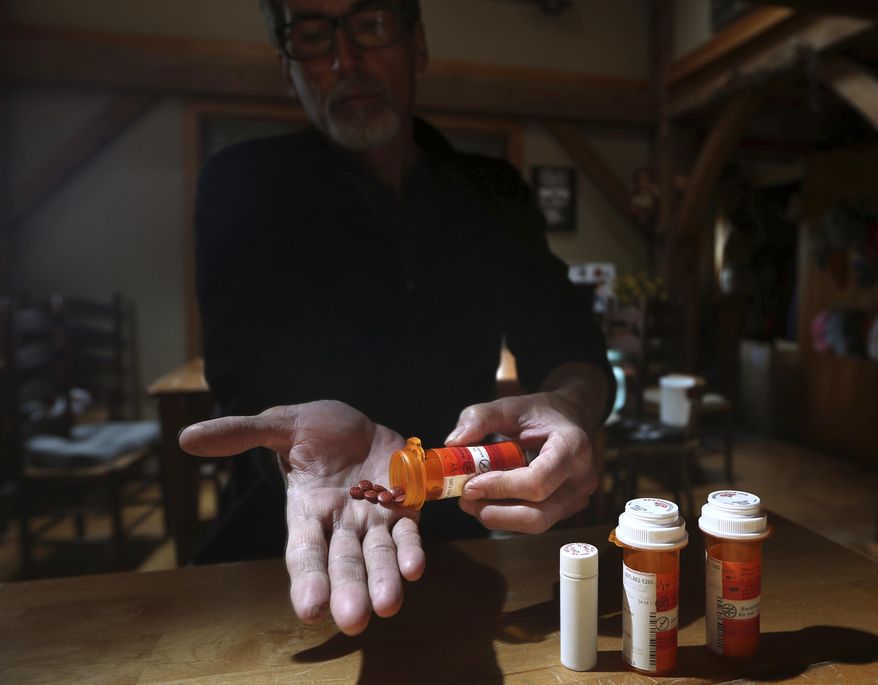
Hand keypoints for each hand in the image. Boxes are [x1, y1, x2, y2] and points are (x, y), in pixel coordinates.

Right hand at [179, 400, 424, 635]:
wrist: (360, 424)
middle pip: (343, 563)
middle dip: (348, 591)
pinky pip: (407, 534)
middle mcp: (340, 524)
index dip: (307, 579)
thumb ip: (241, 432)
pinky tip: (416, 568)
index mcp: (307, 511)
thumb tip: (186, 437)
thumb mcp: (280, 425)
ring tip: (388, 605)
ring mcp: (373, 519)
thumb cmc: (315, 430)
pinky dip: (411, 551)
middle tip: (353, 621)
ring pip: (378, 556)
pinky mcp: (404, 509)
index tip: (310, 610)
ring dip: (384, 580)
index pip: (304, 551)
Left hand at [446, 390, 597, 533]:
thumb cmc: (539, 412)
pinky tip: (489, 499)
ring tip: (472, 499)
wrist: (569, 417)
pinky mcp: (567, 509)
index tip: (470, 485)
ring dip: (498, 517)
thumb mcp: (509, 405)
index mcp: (573, 447)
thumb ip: (480, 418)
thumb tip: (452, 442)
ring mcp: (577, 498)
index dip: (500, 488)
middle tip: (465, 499)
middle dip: (495, 513)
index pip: (537, 481)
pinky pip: (535, 521)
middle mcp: (581, 478)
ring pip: (535, 524)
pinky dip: (507, 515)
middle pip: (538, 515)